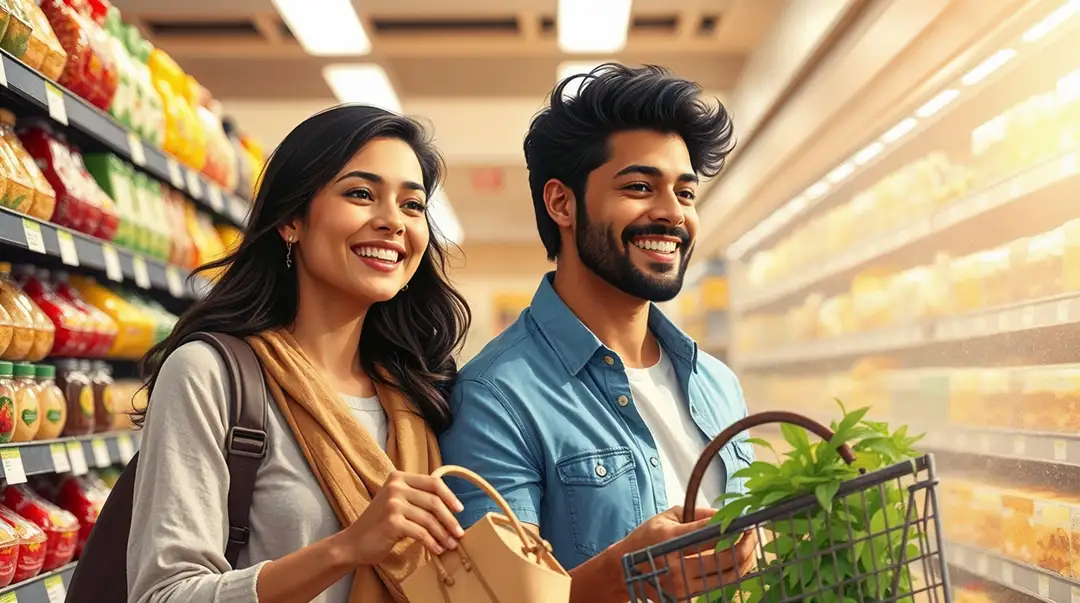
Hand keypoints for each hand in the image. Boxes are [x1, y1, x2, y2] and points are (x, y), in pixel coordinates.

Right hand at [343, 471, 465, 565]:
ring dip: (443, 534)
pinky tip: (437, 550)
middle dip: (450, 519)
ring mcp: (393, 503)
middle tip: (459, 533)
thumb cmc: (379, 525)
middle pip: (434, 501)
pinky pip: (420, 532)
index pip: (433, 482)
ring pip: (429, 518)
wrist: (353, 543)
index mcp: (399, 477)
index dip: (449, 496)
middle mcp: (395, 486)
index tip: (460, 510)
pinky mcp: (392, 521)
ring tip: (451, 545)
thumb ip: (417, 498)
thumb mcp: (396, 503)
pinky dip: (432, 542)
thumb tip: (451, 507)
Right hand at [619, 507, 756, 599]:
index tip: (745, 521)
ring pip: (724, 576)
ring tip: (750, 549)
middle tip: (753, 534)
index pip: (709, 533)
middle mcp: (675, 564)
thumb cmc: (646, 539)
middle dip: (744, 545)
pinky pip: (716, 587)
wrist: (624, 570)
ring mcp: (680, 585)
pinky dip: (731, 576)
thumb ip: (695, 514)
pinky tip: (738, 564)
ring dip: (743, 563)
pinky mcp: (684, 598)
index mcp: (669, 540)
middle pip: (722, 558)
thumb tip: (724, 513)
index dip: (732, 527)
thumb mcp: (666, 518)